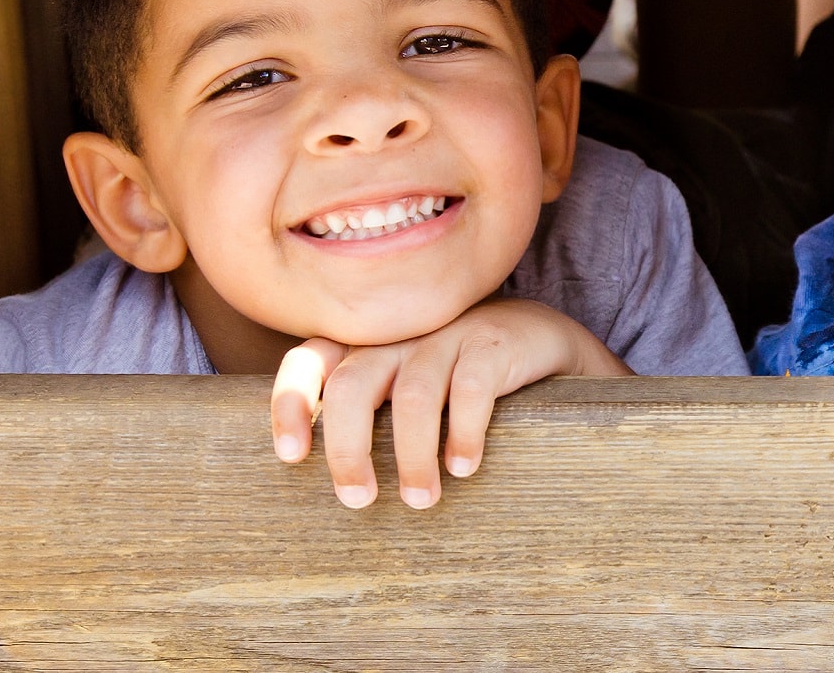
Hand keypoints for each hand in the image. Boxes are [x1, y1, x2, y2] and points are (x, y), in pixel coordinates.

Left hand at [269, 296, 630, 508]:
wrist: (541, 340)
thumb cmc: (459, 379)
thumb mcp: (406, 386)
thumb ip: (369, 411)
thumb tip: (331, 484)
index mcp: (368, 342)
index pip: (311, 359)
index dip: (292, 402)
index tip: (293, 456)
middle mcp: (401, 334)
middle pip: (353, 385)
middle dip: (349, 449)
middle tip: (358, 500)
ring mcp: (448, 333)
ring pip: (414, 396)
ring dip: (412, 456)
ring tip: (421, 500)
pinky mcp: (495, 342)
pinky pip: (472, 389)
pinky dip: (463, 434)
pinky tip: (464, 468)